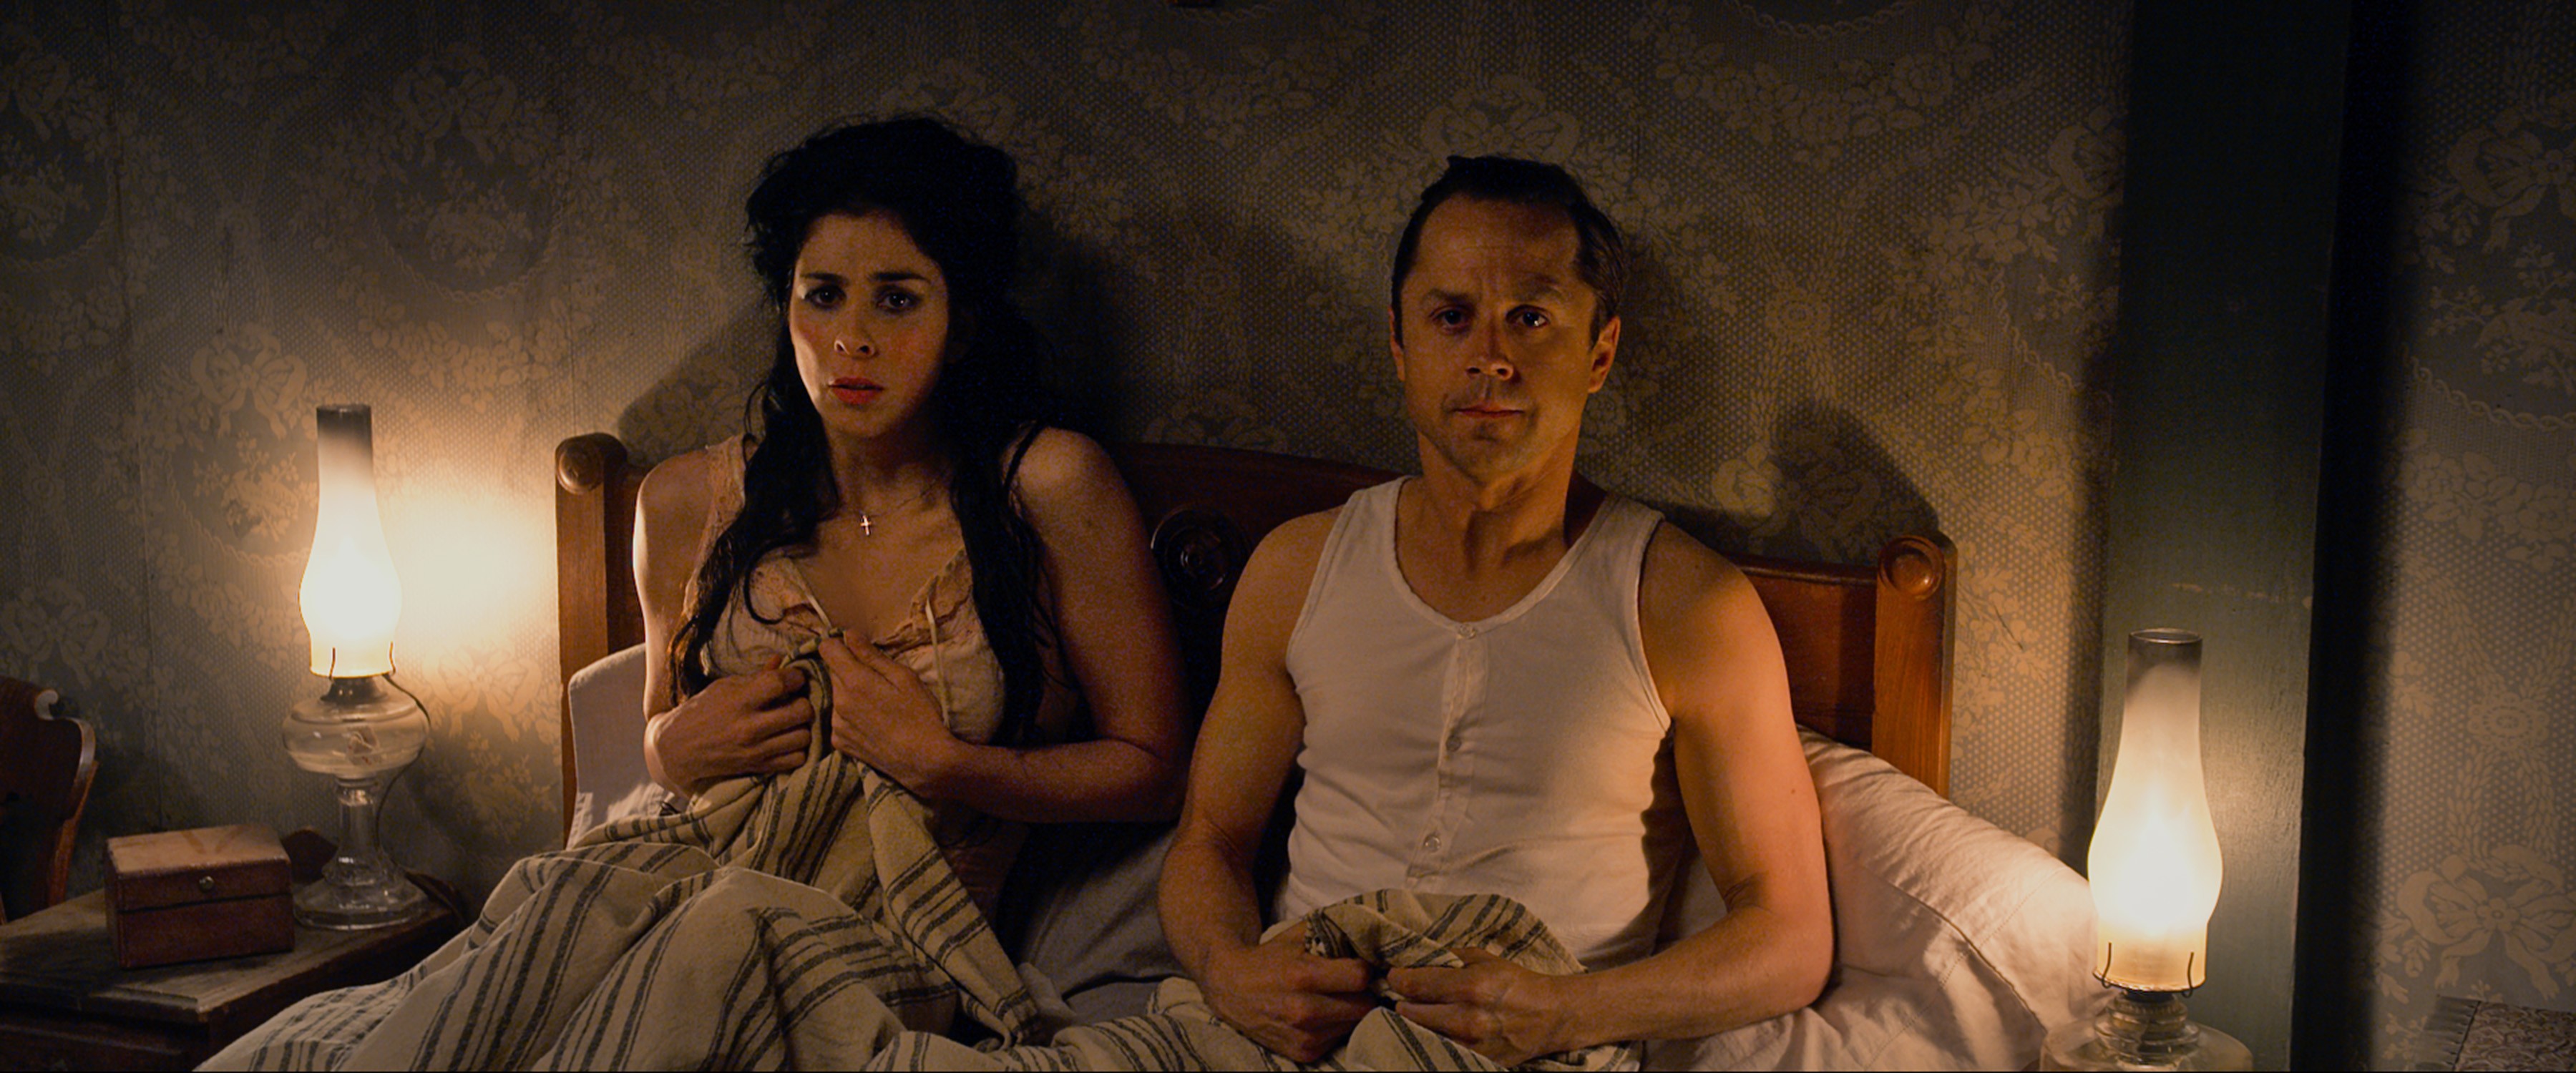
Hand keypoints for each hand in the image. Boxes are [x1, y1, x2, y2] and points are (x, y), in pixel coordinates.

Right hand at [646, 661, 812, 796]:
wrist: (679, 750)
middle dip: (804, 702)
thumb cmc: (702, 711)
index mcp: (739, 701)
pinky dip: (798, 749)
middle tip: (796, 701)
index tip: (794, 678)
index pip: (780, 682)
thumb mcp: (724, 687)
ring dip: (803, 727)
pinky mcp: (759, 767)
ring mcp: (756, 750)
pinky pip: (797, 759)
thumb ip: (756, 676)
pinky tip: (788, 740)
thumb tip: (781, 659)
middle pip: (802, 711)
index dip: (795, 677)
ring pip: (804, 736)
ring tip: (793, 722)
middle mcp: (749, 727)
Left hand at [815, 634, 965, 791]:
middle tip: (876, 683)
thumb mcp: (905, 678)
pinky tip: (871, 724)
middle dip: (849, 671)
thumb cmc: (921, 715)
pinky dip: (849, 717)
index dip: (840, 645)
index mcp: (855, 681)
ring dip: (849, 694)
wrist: (924, 761)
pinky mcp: (839, 742)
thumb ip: (872, 656)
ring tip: (876, 707)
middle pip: (833, 672)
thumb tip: (848, 635)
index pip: (826, 649)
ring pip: (836, 696)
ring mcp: (836, 725)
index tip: (856, 651)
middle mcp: (838, 702)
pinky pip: (838, 719)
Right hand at [1201, 923, 1379, 1062]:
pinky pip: (1338, 1039)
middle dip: (1363, 992)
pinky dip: (1335, 1027)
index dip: (1365, 968)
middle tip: (1352, 984)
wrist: (1230, 990)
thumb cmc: (1268, 958)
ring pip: (1354, 1024)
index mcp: (1303, 975)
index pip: (1360, 976)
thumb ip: (1331, 933)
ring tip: (1334, 998)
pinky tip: (1321, 1015)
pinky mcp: (1303, 1054)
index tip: (1359, 965)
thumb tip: (1367, 935)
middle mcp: (1304, 1010)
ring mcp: (1304, 1036)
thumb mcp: (1295, 936)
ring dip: (1350, 1011)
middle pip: (1364, 1005)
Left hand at [1387, 947, 1573, 1065]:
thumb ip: (1450, 958)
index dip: (1398, 978)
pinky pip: (1441, 1049)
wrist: (1550, 1016)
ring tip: (1414, 1012)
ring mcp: (1472, 1045)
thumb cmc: (1516, 982)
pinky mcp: (1477, 1061)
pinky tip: (1432, 1030)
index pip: (1415, 984)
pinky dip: (1432, 1039)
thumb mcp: (1485, 959)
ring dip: (1414, 1022)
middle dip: (1402, 1001)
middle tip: (1402, 995)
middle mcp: (1469, 1018)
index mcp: (1472, 987)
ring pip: (1423, 1034)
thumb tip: (1416, 958)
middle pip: (1412, 1012)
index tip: (1394, 975)